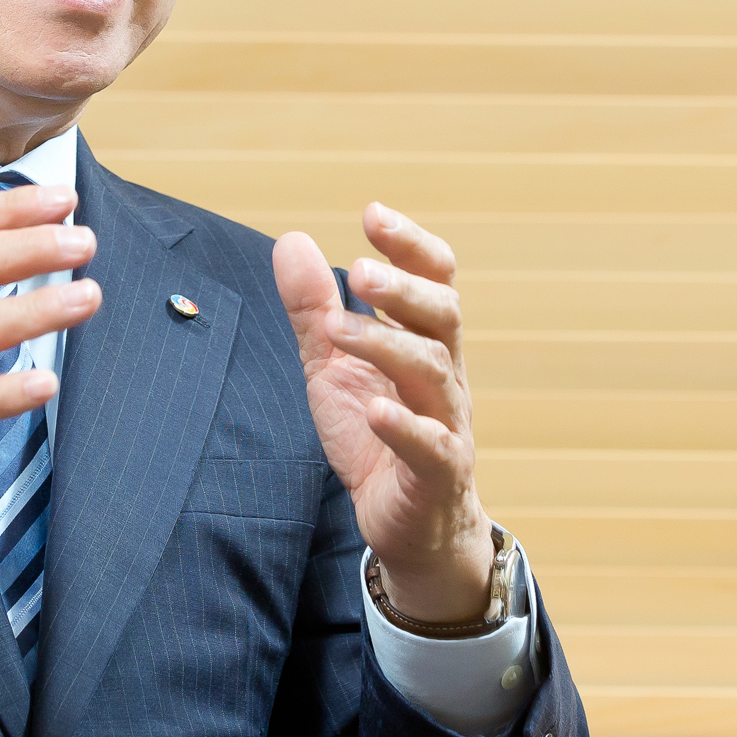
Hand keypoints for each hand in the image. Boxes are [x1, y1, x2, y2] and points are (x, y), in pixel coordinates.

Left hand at [274, 204, 492, 623]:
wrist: (410, 523)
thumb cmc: (377, 434)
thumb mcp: (334, 365)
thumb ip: (315, 308)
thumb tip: (291, 240)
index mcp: (423, 340)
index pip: (434, 280)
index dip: (409, 245)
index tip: (373, 214)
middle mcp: (444, 375)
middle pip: (444, 316)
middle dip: (405, 288)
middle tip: (361, 268)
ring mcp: (446, 424)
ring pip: (434, 371)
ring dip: (388, 344)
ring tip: (340, 329)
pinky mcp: (438, 474)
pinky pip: (431, 446)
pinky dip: (405, 425)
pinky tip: (378, 409)